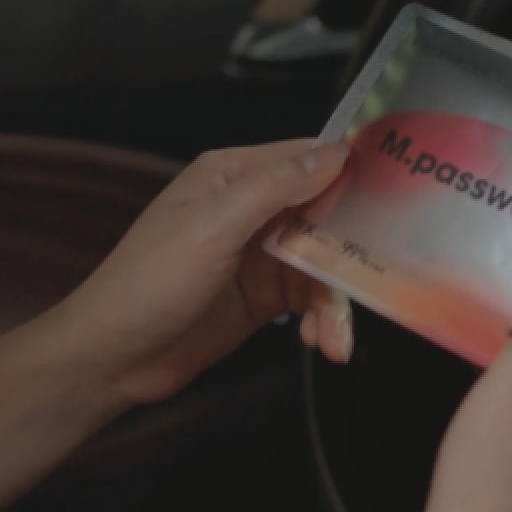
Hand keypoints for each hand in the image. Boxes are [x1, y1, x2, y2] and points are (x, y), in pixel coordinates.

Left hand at [56, 139, 353, 404]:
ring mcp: (259, 254)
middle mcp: (251, 208)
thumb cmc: (151, 282)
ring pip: (324, 263)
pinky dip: (323, 320)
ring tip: (335, 340)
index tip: (400, 196)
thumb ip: (275, 187)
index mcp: (234, 175)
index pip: (308, 158)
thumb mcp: (213, 227)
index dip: (353, 174)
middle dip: (352, 251)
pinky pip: (311, 298)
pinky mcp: (263, 297)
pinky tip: (322, 344)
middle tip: (378, 283)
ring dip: (337, 300)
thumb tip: (337, 152)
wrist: (111, 359)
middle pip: (326, 215)